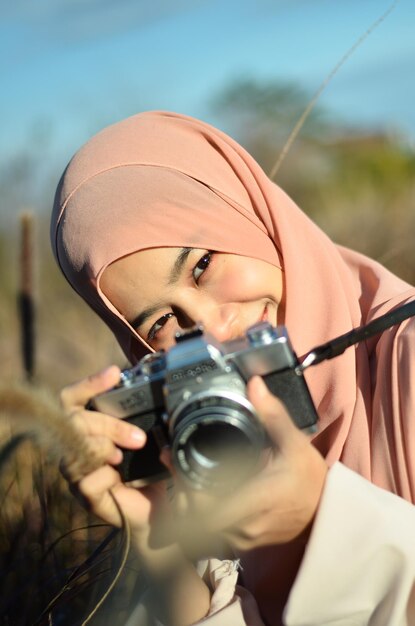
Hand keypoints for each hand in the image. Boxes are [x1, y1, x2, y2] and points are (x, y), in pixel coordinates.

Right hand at [60, 366, 167, 533]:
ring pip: (75, 448)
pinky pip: (84, 480)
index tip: (114, 373)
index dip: (89, 383)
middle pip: (73, 419)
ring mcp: (81, 471)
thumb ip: (162, 429)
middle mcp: (82, 446)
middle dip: (106, 423)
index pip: (74, 399)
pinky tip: (118, 476)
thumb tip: (163, 429)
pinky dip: (102, 475)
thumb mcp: (163, 443)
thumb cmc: (159, 471)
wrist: (164, 511)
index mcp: (95, 428)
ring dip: (103, 447)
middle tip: (138, 438)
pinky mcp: (87, 495)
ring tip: (124, 456)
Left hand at [174, 376, 327, 553]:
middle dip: (180, 491)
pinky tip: (198, 492)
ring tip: (182, 474)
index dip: (186, 489)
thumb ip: (272, 415)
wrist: (326, 513)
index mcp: (253, 503)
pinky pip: (209, 535)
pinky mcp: (241, 543)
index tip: (180, 463)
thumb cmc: (310, 482)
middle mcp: (243, 528)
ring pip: (198, 531)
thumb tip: (255, 385)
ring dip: (186, 504)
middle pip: (193, 519)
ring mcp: (241, 540)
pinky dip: (197, 516)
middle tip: (175, 462)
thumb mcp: (294, 444)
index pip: (204, 510)